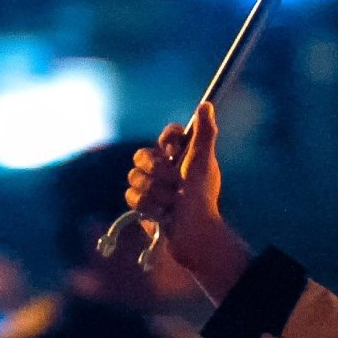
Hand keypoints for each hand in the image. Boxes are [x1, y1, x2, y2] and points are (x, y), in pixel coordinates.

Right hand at [127, 103, 254, 300]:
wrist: (193, 233)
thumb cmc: (202, 198)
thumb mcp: (204, 162)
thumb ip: (205, 133)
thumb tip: (205, 104)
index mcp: (182, 156)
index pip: (168, 135)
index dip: (167, 142)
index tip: (174, 151)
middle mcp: (165, 168)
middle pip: (142, 155)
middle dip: (159, 172)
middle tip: (177, 184)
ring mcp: (151, 185)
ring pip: (134, 176)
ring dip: (156, 192)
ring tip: (172, 203)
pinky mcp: (141, 203)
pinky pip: (131, 196)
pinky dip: (148, 206)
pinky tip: (162, 214)